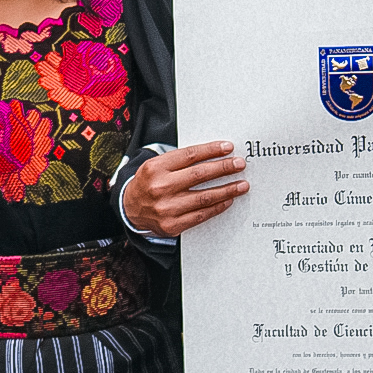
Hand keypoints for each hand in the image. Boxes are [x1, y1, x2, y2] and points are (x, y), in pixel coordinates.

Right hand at [123, 142, 247, 236]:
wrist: (130, 209)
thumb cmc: (149, 183)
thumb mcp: (156, 165)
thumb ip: (180, 160)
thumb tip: (213, 154)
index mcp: (156, 167)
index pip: (190, 155)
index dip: (211, 150)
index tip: (228, 147)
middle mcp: (160, 187)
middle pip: (199, 175)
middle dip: (224, 168)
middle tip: (239, 164)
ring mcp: (167, 208)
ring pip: (204, 197)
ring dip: (227, 190)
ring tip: (242, 185)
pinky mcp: (173, 224)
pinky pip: (202, 215)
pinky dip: (217, 207)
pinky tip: (228, 200)